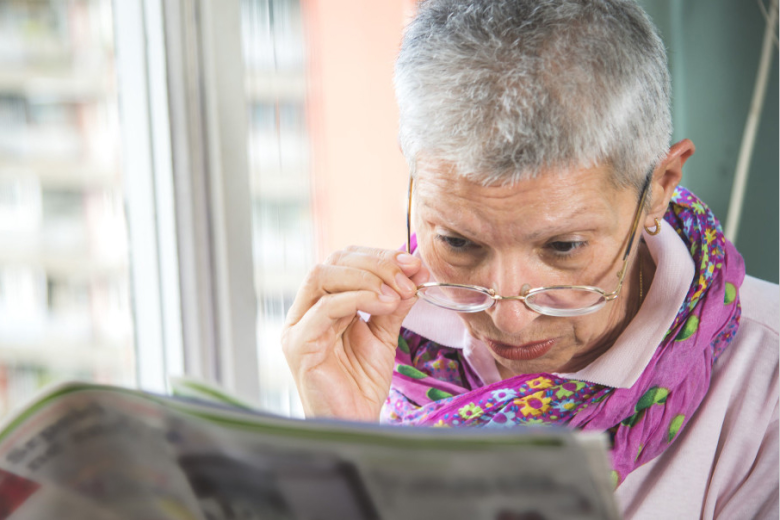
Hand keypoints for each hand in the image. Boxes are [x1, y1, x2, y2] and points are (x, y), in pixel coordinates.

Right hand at [282, 246, 428, 420]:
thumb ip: (394, 303)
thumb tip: (416, 270)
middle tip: (409, 277)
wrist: (354, 423)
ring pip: (323, 276)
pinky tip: (385, 305)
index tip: (414, 264)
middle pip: (333, 262)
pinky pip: (325, 308)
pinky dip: (359, 298)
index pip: (344, 261)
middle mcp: (305, 310)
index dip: (378, 256)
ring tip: (397, 293)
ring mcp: (298, 326)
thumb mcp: (383, 334)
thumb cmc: (361, 384)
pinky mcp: (299, 344)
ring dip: (367, 277)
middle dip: (376, 263)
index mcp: (322, 304)